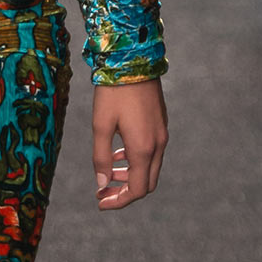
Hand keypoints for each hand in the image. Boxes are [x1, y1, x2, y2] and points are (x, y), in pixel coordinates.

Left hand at [92, 79, 166, 210]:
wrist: (132, 60)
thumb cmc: (113, 92)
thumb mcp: (100, 126)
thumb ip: (101, 158)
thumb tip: (101, 184)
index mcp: (143, 148)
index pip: (136, 189)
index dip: (118, 201)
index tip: (100, 201)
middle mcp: (157, 144)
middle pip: (146, 183)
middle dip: (125, 192)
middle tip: (103, 191)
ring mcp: (162, 134)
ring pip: (150, 168)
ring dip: (130, 176)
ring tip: (109, 172)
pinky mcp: (160, 124)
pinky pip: (152, 153)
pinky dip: (136, 161)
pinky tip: (119, 152)